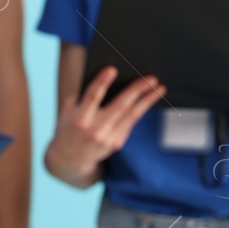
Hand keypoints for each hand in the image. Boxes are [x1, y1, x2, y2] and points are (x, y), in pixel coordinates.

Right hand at [44, 67, 164, 184]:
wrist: (70, 158)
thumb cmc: (68, 127)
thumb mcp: (68, 111)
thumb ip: (83, 96)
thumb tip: (107, 80)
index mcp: (79, 119)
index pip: (92, 97)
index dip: (102, 83)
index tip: (112, 69)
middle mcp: (95, 130)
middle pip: (120, 106)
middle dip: (137, 90)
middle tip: (152, 78)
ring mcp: (108, 138)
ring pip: (132, 115)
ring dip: (148, 100)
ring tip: (160, 88)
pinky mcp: (116, 143)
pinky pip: (130, 123)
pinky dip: (140, 110)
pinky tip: (148, 100)